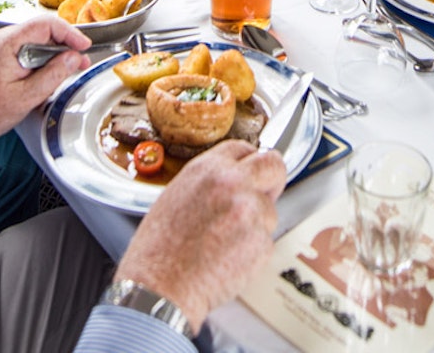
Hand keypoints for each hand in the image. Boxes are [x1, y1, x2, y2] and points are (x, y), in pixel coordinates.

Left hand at [0, 15, 91, 143]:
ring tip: (70, 70)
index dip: (69, 33)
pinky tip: (52, 74)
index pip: (45, 25)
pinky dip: (45, 59)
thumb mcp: (26, 97)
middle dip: (66, 45)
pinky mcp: (6, 54)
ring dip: (56, 54)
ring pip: (39, 40)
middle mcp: (5, 38)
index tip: (84, 46)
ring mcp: (5, 45)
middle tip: (81, 63)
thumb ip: (52, 76)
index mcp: (8, 44)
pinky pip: (31, 49)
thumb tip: (74, 58)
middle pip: (44, 30)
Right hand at [113, 141, 286, 331]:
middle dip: (273, 178)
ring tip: (224, 242)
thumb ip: (210, 182)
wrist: (161, 285)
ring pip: (270, 211)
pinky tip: (228, 257)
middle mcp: (234, 184)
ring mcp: (251, 213)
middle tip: (266, 192)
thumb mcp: (178, 195)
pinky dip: (252, 251)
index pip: (244, 148)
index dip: (250, 160)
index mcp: (208, 169)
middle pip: (273, 165)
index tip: (253, 170)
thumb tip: (235, 179)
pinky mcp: (262, 243)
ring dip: (255, 224)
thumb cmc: (160, 247)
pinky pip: (266, 241)